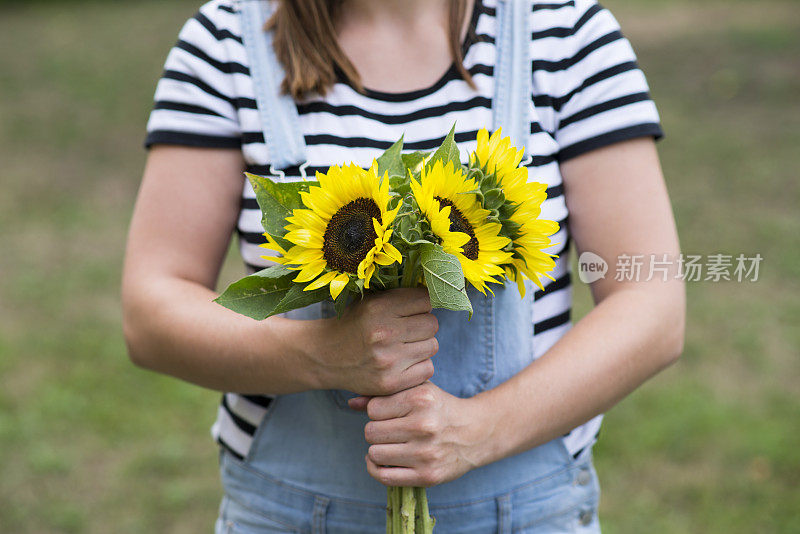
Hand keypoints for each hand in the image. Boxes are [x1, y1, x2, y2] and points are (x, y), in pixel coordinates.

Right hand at [311, 288, 437, 395]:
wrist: (324, 356)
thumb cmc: (353, 324)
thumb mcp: (370, 301)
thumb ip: (400, 296)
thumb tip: (435, 290)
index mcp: (379, 308)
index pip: (425, 300)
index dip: (421, 304)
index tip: (413, 310)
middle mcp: (384, 333)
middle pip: (432, 323)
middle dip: (423, 325)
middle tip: (408, 329)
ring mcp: (388, 360)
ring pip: (432, 346)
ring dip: (422, 345)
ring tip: (404, 346)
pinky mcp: (391, 382)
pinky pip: (428, 369)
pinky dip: (420, 365)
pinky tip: (404, 362)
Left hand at [350, 382, 490, 486]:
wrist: (475, 433)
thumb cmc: (439, 408)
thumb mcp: (418, 391)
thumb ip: (385, 394)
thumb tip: (351, 403)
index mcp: (421, 399)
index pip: (374, 408)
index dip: (377, 411)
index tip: (389, 413)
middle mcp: (424, 425)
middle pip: (371, 432)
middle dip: (376, 430)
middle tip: (389, 429)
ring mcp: (425, 453)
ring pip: (374, 453)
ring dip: (377, 449)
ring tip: (390, 444)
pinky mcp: (427, 476)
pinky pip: (384, 477)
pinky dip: (375, 469)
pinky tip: (381, 461)